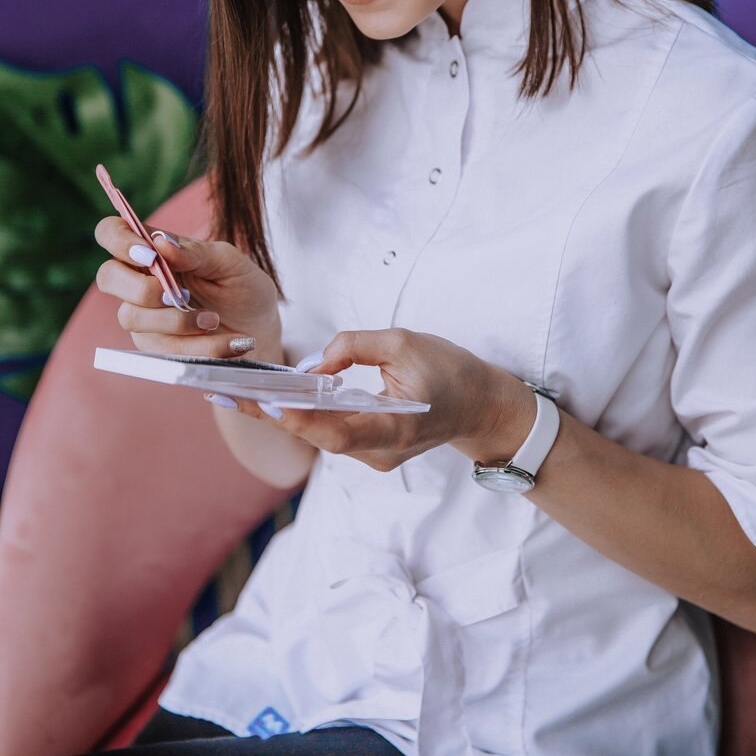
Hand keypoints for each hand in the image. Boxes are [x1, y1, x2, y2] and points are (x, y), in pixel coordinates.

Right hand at [94, 217, 281, 360]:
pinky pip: (160, 348)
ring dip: (177, 321)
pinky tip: (228, 342)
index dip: (118, 239)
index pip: (112, 232)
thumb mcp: (229, 263)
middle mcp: (141, 279)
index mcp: (155, 250)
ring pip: (131, 317)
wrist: (259, 329)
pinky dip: (197, 346)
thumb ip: (195, 252)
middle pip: (107, 276)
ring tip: (215, 320)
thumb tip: (161, 243)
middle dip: (141, 288)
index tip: (149, 255)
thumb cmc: (243, 287)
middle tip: (178, 295)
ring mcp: (143, 314)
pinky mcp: (154, 345)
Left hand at [228, 328, 536, 470]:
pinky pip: (329, 432)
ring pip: (320, 436)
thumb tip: (315, 362)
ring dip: (283, 414)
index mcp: (395, 430)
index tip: (268, 401)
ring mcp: (374, 456)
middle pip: (318, 436)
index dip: (301, 419)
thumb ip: (356, 346)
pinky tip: (275, 397)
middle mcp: (379, 453)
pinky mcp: (369, 447)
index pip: (338, 432)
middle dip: (273, 414)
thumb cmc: (451, 371)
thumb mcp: (406, 342)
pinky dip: (302, 414)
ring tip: (242, 392)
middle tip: (230, 394)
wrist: (482, 405)